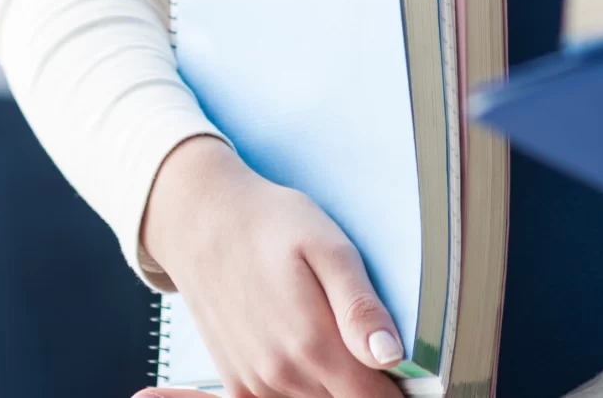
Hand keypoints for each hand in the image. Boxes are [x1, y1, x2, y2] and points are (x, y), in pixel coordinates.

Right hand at [137, 135, 405, 397]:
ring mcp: (255, 383)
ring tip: (328, 332)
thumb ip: (360, 307)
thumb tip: (391, 357)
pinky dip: (298, 387)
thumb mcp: (327, 247)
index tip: (401, 367)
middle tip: (363, 337)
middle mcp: (281, 375)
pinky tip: (299, 350)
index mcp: (312, 345)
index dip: (397, 390)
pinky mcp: (237, 384)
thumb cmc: (270, 225)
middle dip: (364, 383)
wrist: (200, 221)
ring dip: (331, 384)